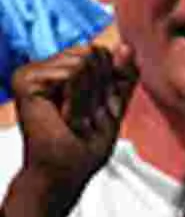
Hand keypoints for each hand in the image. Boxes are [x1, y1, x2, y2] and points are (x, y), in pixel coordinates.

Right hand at [11, 41, 136, 202]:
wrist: (66, 170)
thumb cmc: (86, 144)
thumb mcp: (114, 105)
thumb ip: (122, 76)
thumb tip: (127, 47)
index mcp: (60, 72)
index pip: (102, 55)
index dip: (109, 86)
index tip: (93, 112)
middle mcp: (43, 68)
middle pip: (94, 53)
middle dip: (100, 90)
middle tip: (83, 118)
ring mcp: (31, 72)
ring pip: (84, 61)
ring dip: (89, 96)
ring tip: (72, 118)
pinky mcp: (26, 80)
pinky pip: (72, 74)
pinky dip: (78, 99)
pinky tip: (63, 116)